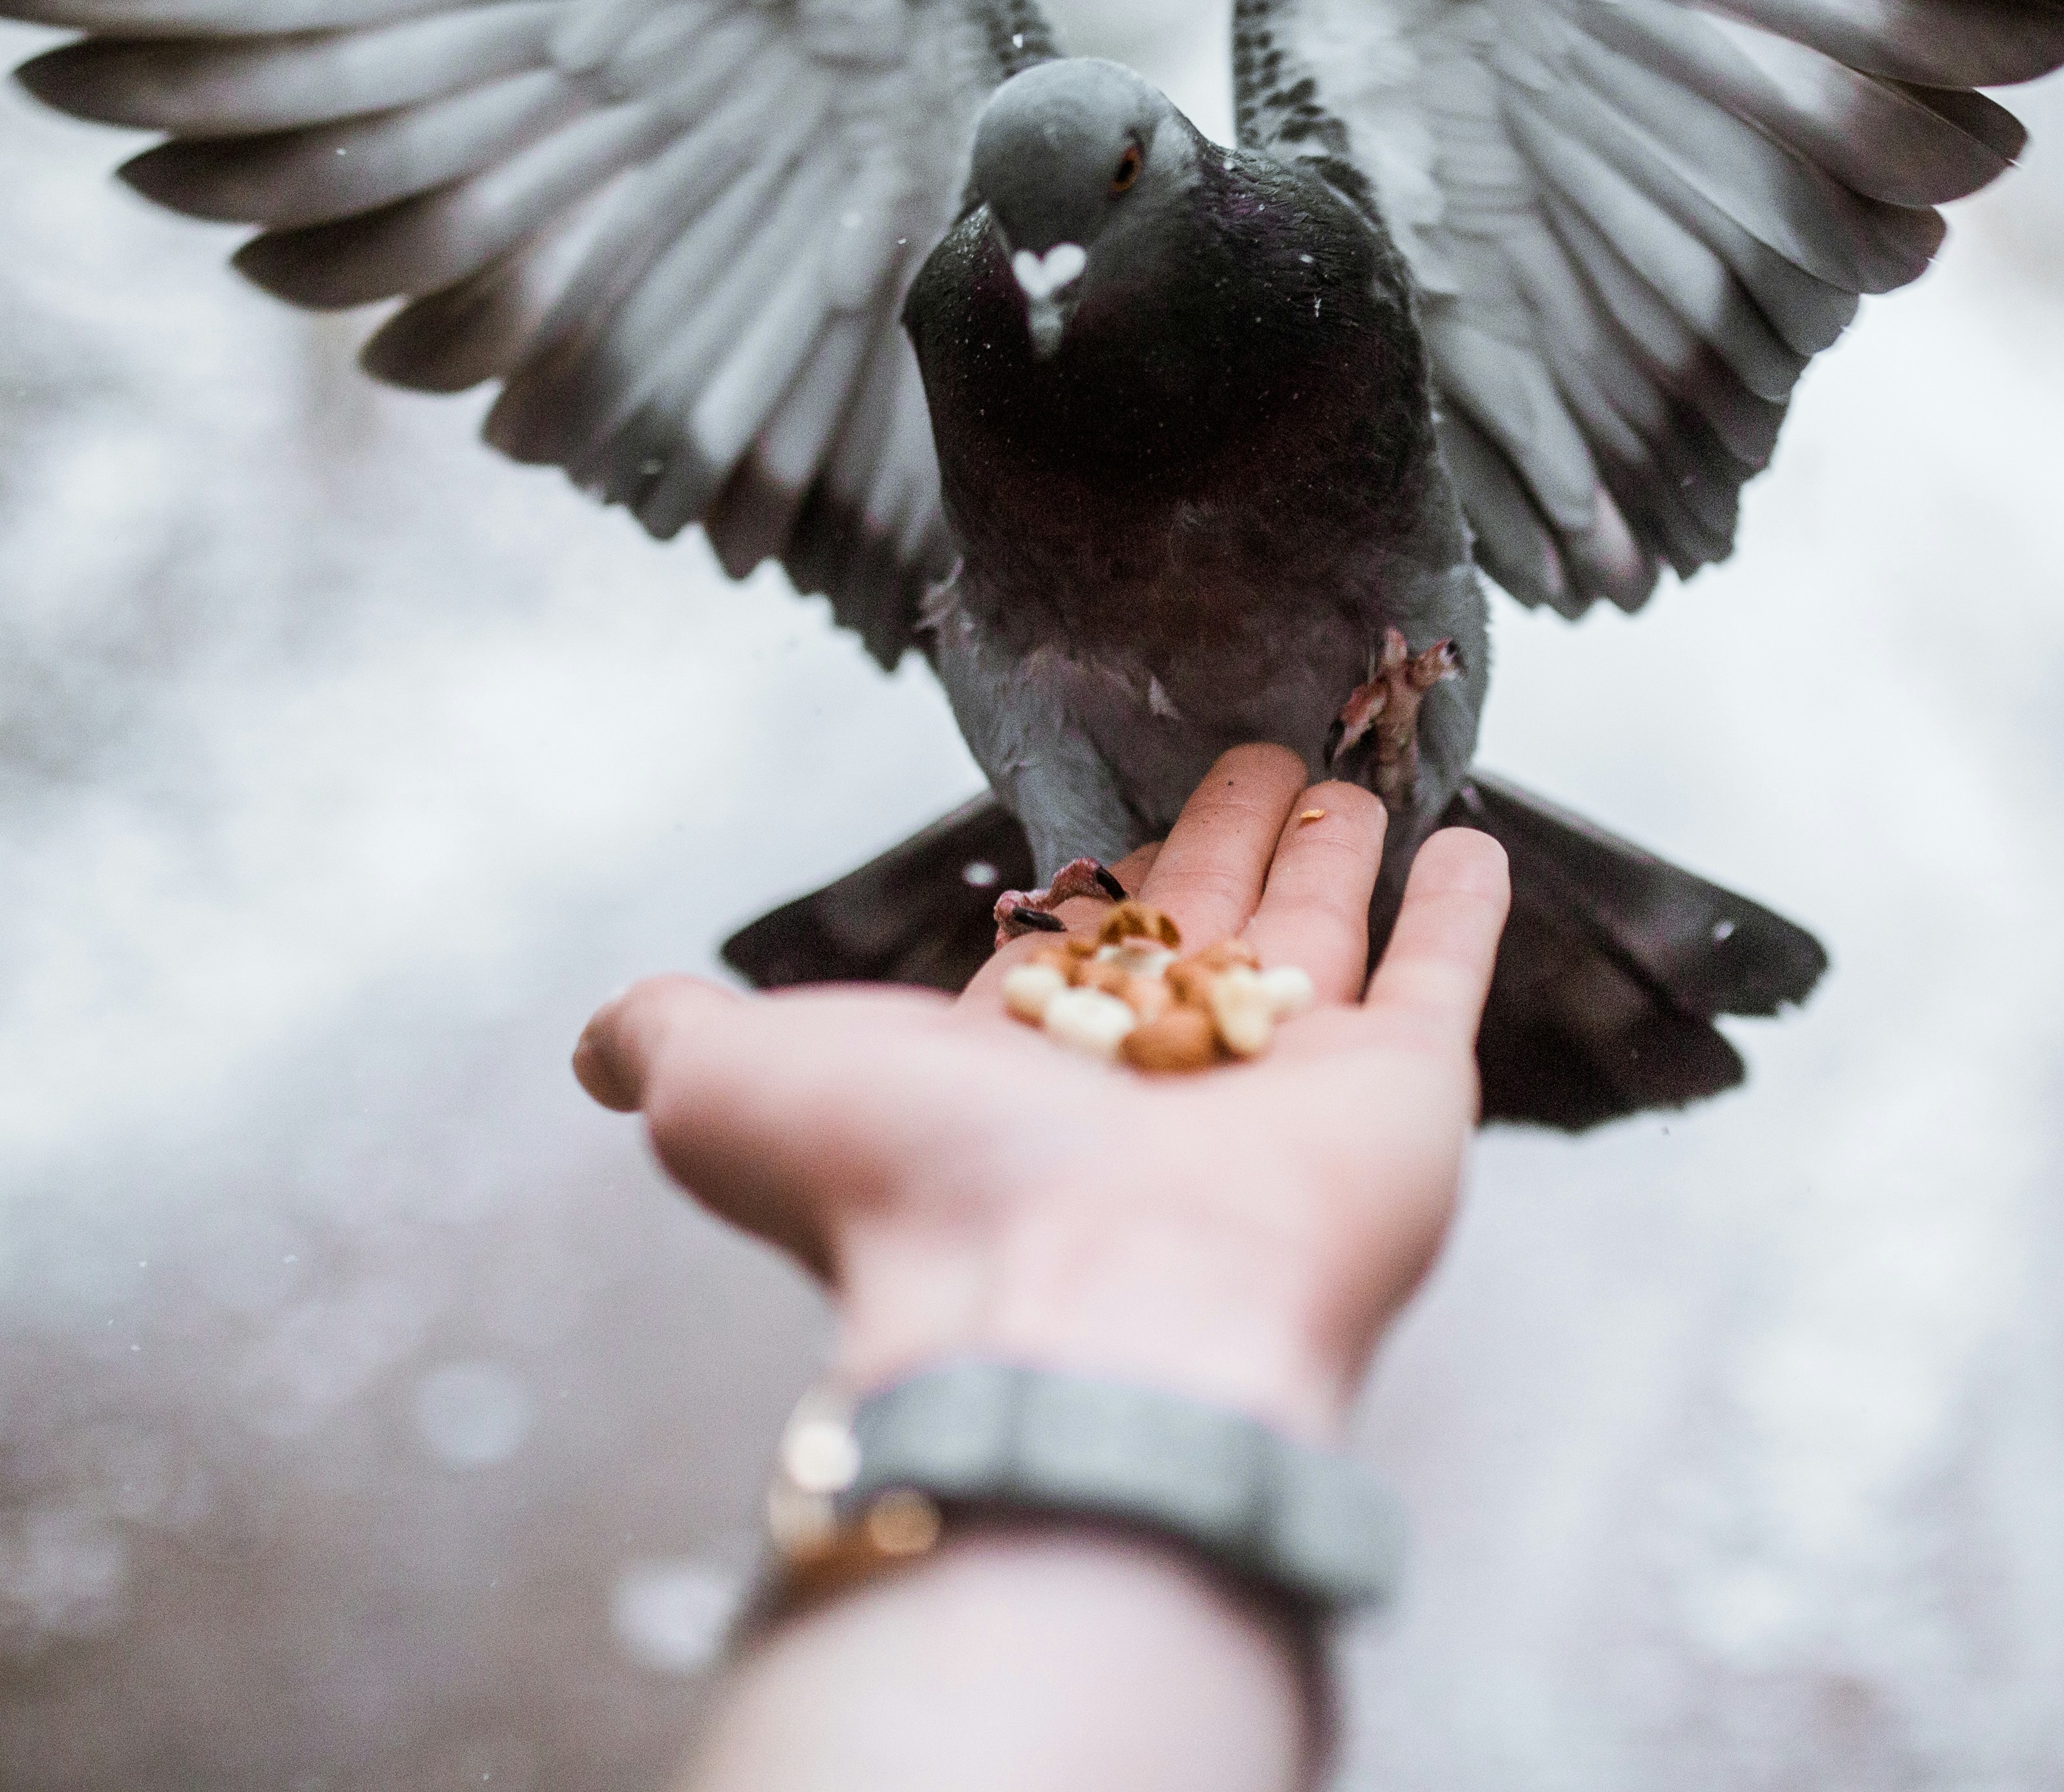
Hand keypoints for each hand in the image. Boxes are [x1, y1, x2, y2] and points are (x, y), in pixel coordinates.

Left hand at [573, 745, 1510, 1439]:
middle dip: (1225, 841)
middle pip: (1204, 929)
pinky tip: (1466, 838)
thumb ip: (669, 1042)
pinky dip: (1459, 912)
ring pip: (1316, 940)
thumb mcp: (726, 1094)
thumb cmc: (905, 1202)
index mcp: (1024, 1078)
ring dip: (1333, 852)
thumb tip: (597, 1036)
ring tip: (1346, 766)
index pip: (1075, 954)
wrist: (1070, 1314)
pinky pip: (1436, 983)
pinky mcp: (1397, 1100)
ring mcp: (1285, 1093)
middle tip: (1256, 749)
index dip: (1106, 881)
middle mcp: (1156, 1083)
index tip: (1131, 816)